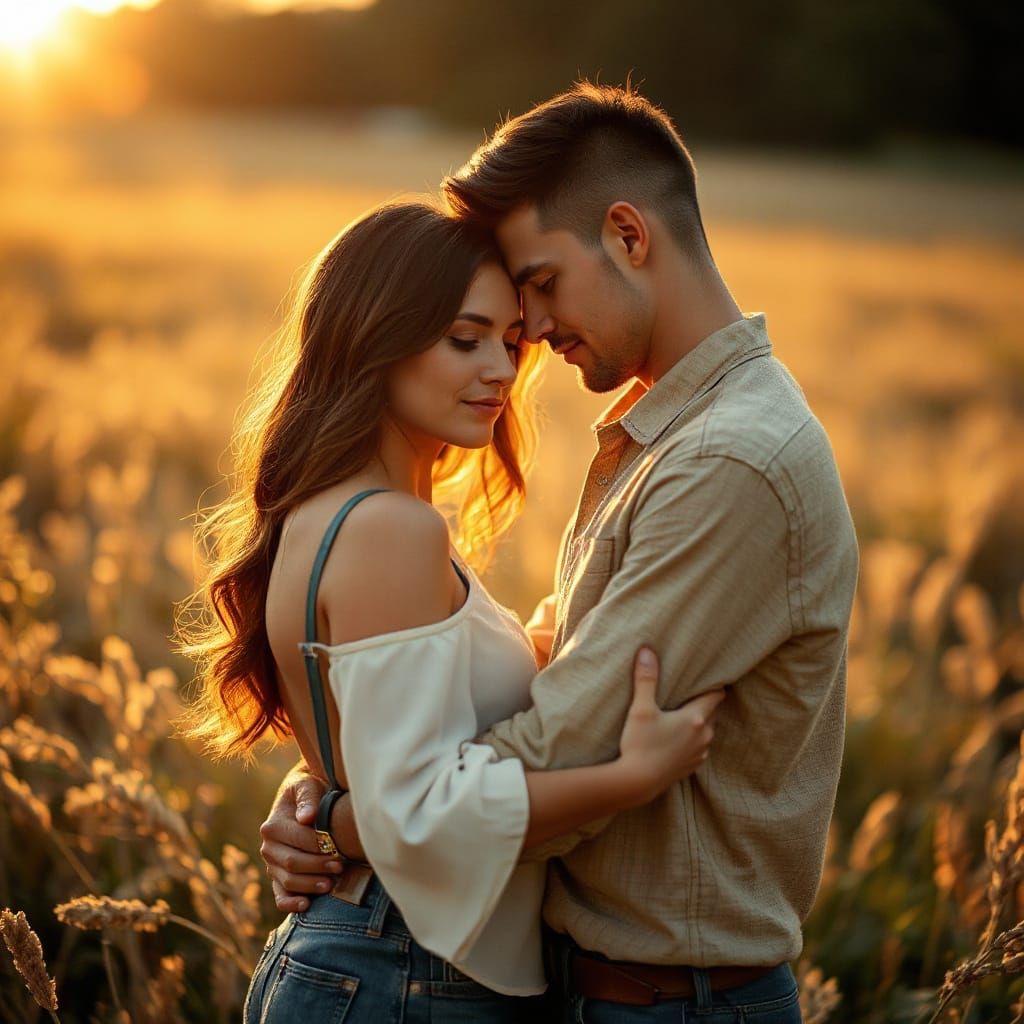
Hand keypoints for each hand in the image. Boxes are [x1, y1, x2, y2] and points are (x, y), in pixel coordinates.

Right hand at [259, 769, 339, 912]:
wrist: (301, 799)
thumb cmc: (308, 791)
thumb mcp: (307, 786)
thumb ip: (308, 799)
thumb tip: (307, 817)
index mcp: (272, 826)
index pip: (298, 840)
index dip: (319, 847)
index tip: (339, 850)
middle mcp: (268, 847)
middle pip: (292, 863)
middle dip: (317, 867)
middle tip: (340, 867)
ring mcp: (271, 864)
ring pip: (288, 881)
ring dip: (310, 885)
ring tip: (331, 884)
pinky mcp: (278, 877)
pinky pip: (279, 895)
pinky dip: (290, 903)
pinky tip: (306, 905)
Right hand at [618, 647, 723, 804]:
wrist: (637, 782)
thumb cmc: (640, 744)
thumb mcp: (641, 708)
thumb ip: (646, 679)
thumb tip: (647, 651)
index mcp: (695, 719)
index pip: (715, 697)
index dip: (714, 686)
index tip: (712, 677)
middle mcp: (703, 736)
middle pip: (713, 713)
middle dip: (706, 703)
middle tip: (695, 692)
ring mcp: (699, 754)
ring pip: (707, 732)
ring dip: (699, 723)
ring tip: (685, 715)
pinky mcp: (691, 767)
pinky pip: (699, 747)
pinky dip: (693, 740)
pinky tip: (679, 738)